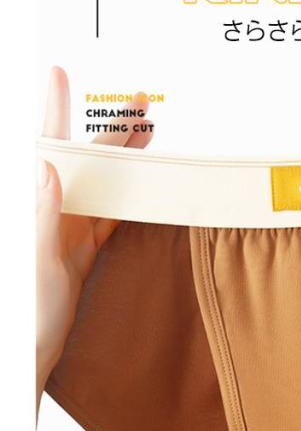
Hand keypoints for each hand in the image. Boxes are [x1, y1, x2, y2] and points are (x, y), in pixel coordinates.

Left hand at [36, 67, 153, 416]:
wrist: (31, 356)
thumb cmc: (23, 315)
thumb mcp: (34, 264)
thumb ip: (42, 216)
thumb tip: (45, 167)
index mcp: (38, 206)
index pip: (47, 148)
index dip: (54, 109)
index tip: (58, 74)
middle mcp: (54, 209)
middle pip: (86, 158)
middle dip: (110, 128)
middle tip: (137, 101)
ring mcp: (71, 227)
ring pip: (105, 181)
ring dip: (126, 157)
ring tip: (148, 132)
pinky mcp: (85, 247)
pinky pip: (114, 213)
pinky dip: (132, 196)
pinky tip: (145, 185)